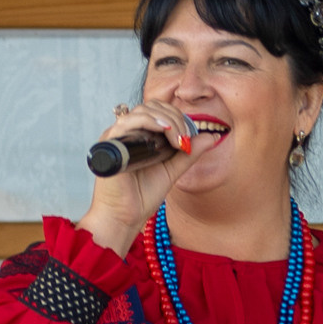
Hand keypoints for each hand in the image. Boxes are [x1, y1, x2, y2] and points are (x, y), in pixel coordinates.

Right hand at [76, 98, 209, 253]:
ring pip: (142, 111)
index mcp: (139, 135)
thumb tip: (212, 136)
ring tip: (178, 139)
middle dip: (175, 117)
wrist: (124, 217)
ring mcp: (117, 136)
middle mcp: (127, 132)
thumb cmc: (142, 196)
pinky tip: (165, 132)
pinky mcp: (110, 143)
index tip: (189, 138)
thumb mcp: (172, 170)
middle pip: (152, 106)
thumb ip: (189, 153)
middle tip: (185, 138)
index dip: (178, 118)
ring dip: (166, 120)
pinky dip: (150, 121)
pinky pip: (128, 122)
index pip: (159, 111)